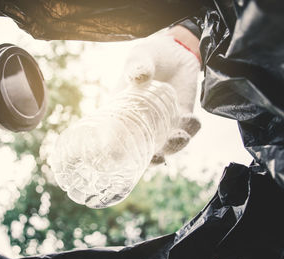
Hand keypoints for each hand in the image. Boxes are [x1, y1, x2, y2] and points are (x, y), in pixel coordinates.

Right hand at [123, 25, 201, 164]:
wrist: (176, 51)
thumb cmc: (150, 55)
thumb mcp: (139, 56)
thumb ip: (137, 66)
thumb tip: (138, 77)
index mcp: (123, 113)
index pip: (115, 137)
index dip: (114, 152)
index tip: (118, 157)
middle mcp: (143, 123)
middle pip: (143, 150)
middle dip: (150, 159)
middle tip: (157, 157)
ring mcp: (164, 123)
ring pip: (167, 145)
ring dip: (174, 146)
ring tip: (180, 137)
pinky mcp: (183, 117)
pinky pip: (188, 129)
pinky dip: (191, 129)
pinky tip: (193, 119)